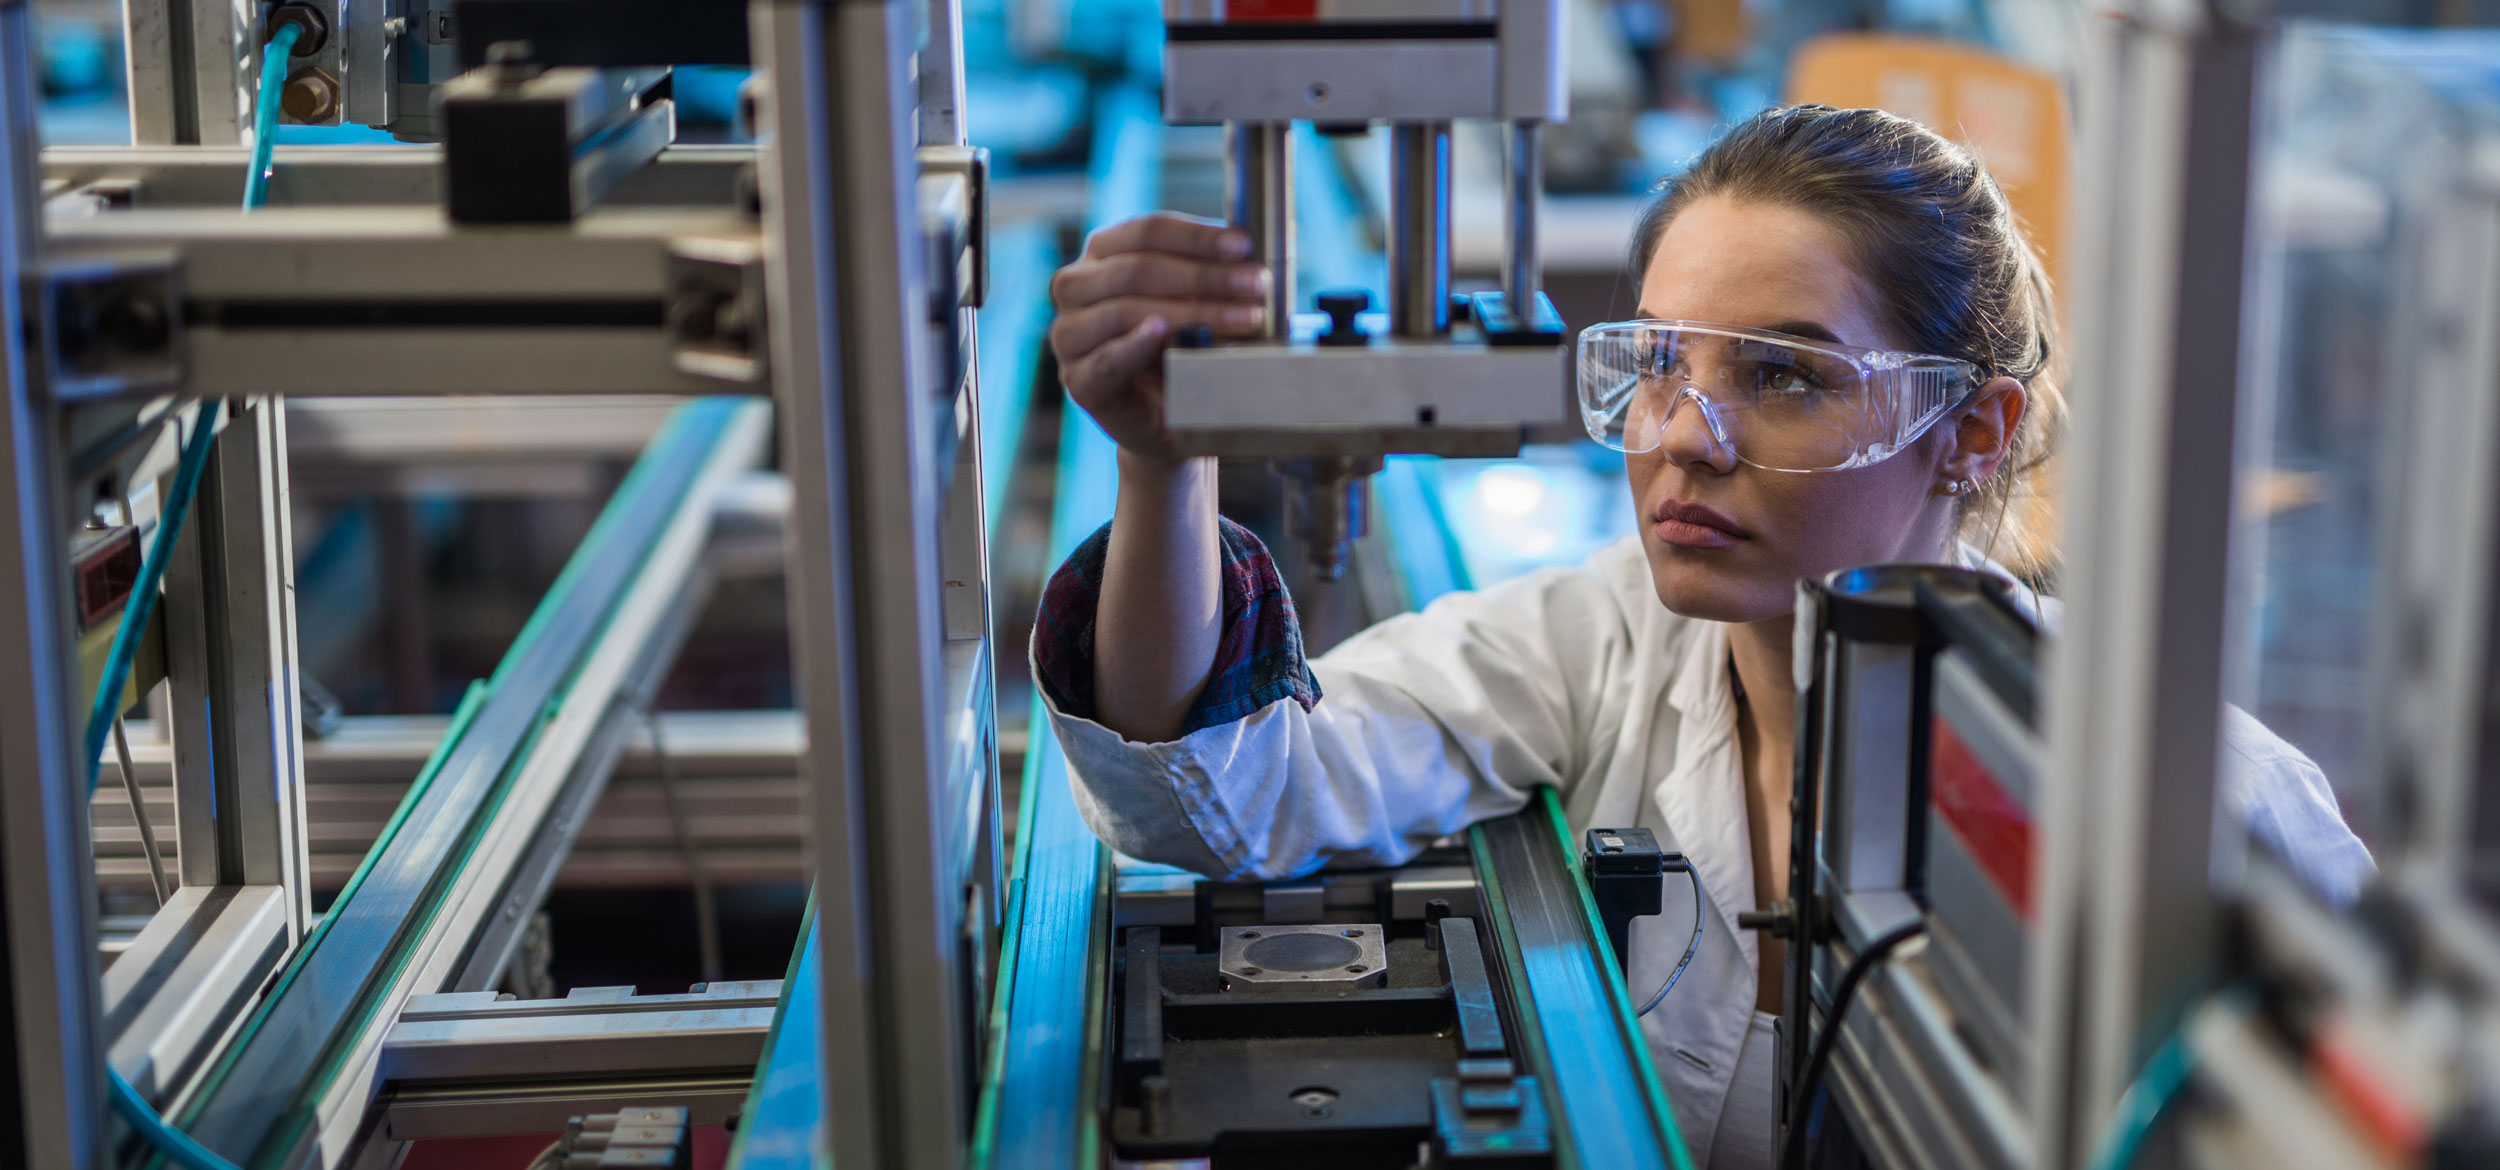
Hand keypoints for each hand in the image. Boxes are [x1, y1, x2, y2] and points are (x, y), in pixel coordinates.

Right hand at [1047, 212, 1270, 462]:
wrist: (1174, 419)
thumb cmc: (1185, 349)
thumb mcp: (1199, 300)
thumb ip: (1214, 270)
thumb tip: (1264, 241)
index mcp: (1103, 254)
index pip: (1146, 231)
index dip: (1198, 236)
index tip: (1244, 246)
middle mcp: (1076, 287)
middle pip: (1139, 268)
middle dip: (1205, 276)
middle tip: (1256, 285)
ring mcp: (1069, 334)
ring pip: (1125, 309)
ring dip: (1190, 311)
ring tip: (1242, 318)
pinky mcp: (1078, 379)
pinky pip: (1105, 358)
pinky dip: (1136, 345)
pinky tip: (1163, 333)